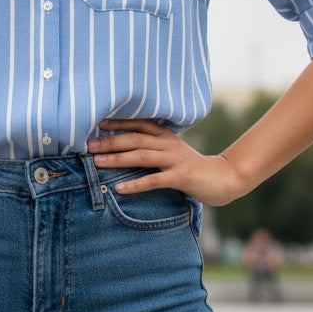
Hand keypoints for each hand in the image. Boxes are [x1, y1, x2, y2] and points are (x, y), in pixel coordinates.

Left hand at [87, 118, 247, 206]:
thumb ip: (153, 147)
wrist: (224, 178)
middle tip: (88, 144)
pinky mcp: (180, 177)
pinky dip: (135, 184)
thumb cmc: (192, 167)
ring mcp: (175, 160)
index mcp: (166, 136)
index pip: (139, 123)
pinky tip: (120, 189)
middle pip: (135, 138)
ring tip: (97, 162)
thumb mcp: (173, 152)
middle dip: (110, 141)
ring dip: (117, 159)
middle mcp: (169, 144)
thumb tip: (124, 148)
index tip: (97, 123)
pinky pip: (154, 180)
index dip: (118, 122)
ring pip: (141, 156)